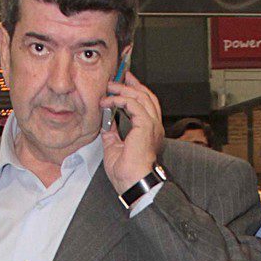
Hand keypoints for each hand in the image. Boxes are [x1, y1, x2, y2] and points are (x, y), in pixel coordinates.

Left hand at [100, 69, 164, 195]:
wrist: (133, 183)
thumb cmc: (127, 174)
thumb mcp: (114, 148)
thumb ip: (112, 133)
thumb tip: (105, 122)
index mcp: (150, 132)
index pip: (146, 105)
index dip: (135, 91)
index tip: (124, 83)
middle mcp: (155, 127)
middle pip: (147, 96)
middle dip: (132, 83)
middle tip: (119, 76)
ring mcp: (152, 125)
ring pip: (141, 96)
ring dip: (123, 89)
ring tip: (110, 87)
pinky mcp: (146, 126)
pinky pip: (133, 104)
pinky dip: (119, 99)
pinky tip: (108, 101)